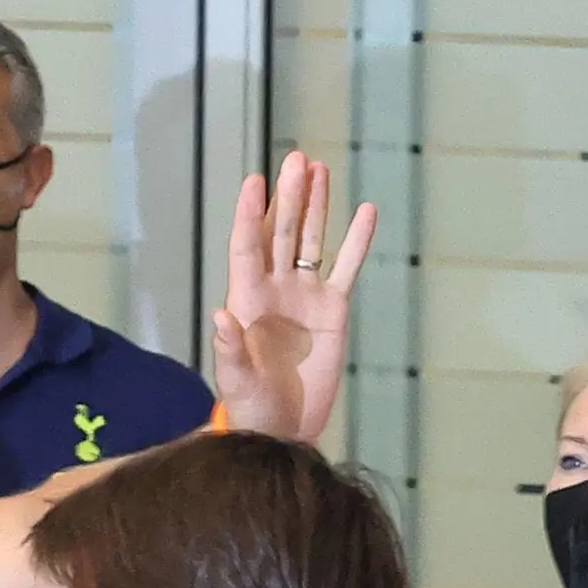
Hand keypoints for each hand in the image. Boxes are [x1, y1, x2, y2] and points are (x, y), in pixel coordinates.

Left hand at [208, 152, 375, 444]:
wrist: (284, 429)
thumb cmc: (252, 408)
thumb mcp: (237, 381)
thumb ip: (229, 348)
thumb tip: (221, 314)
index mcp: (247, 299)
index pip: (246, 247)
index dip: (249, 214)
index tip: (255, 181)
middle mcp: (275, 289)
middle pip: (281, 233)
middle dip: (289, 196)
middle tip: (296, 159)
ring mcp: (305, 296)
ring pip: (310, 240)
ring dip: (315, 206)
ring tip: (319, 168)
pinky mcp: (334, 310)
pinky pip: (347, 268)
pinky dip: (357, 241)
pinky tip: (366, 211)